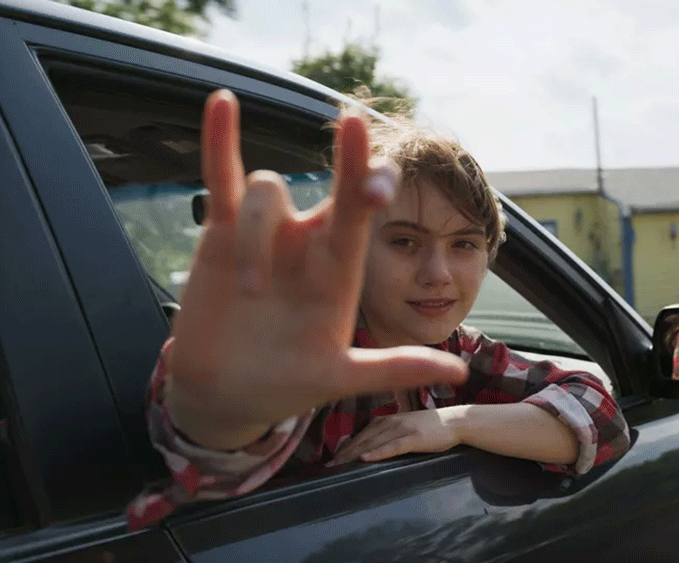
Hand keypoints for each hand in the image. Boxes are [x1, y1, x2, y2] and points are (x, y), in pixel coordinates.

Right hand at [165, 90, 467, 449]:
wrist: (226, 393)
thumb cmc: (288, 386)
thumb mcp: (340, 378)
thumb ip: (394, 369)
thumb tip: (459, 370)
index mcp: (340, 269)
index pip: (366, 215)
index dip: (376, 186)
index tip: (383, 182)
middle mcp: (309, 243)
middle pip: (335, 186)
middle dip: (350, 162)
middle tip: (357, 125)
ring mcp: (267, 234)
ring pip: (267, 193)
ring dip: (257, 237)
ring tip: (249, 293)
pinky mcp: (220, 233)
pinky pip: (221, 178)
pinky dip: (220, 140)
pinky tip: (222, 101)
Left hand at [327, 406, 468, 465]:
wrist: (454, 421)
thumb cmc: (431, 426)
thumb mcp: (404, 425)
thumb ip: (387, 433)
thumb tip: (370, 446)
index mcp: (387, 419)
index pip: (361, 434)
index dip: (345, 446)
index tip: (331, 458)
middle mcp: (390, 421)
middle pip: (362, 439)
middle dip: (344, 453)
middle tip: (329, 466)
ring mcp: (402, 429)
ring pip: (372, 442)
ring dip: (354, 454)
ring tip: (339, 465)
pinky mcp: (413, 438)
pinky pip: (392, 446)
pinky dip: (377, 452)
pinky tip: (366, 458)